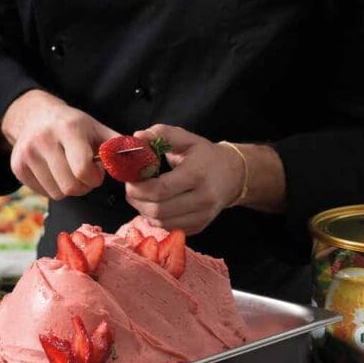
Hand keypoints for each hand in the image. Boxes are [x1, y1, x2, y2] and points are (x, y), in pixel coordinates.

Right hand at [1, 90, 117, 199]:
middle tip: (85, 173)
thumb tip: (143, 161)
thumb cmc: (74, 126)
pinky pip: (43, 193)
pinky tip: (55, 172)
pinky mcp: (17, 167)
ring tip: (70, 171)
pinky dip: (53, 187)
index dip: (94, 177)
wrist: (35, 115)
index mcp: (68, 130)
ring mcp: (27, 154)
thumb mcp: (98, 129)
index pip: (83, 170)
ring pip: (57, 193)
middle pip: (70, 187)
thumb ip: (120, 147)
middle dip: (84, 186)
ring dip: (69, 188)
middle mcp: (44, 140)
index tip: (96, 170)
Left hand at [125, 124, 244, 234]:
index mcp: (197, 174)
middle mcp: (202, 198)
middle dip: (137, 200)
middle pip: (158, 210)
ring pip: (162, 222)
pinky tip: (155, 205)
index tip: (130, 179)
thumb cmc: (205, 155)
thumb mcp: (186, 138)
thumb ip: (161, 134)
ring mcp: (203, 215)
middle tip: (131, 189)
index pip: (161, 189)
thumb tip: (137, 137)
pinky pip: (170, 228)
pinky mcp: (200, 226)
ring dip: (144, 211)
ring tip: (142, 196)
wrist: (234, 174)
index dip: (139, 188)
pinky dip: (156, 219)